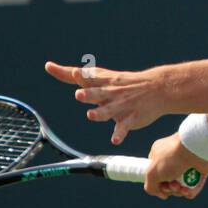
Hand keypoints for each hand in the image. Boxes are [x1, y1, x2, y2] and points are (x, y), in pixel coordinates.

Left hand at [44, 60, 171, 144]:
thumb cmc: (124, 83)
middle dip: (88, 94)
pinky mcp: (130, 118)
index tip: (72, 72)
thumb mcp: (103, 76)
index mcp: (103, 82)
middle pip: (96, 94)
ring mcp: (120, 106)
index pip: (88, 78)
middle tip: (79, 95)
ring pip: (108, 111)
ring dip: (100, 113)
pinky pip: (123, 128)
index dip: (80, 75)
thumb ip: (78, 75)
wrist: (157, 88)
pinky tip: (114, 140)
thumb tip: (50, 66)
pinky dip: (119, 134)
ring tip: (91, 115)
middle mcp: (110, 93)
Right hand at [144, 133, 207, 199]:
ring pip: (181, 185)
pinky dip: (192, 191)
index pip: (155, 173)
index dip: (157, 184)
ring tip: (182, 189)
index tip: (160, 188)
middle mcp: (173, 159)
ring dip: (180, 191)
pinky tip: (189, 192)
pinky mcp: (200, 169)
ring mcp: (187, 164)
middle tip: (173, 185)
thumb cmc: (172, 158)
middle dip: (170, 188)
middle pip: (168, 182)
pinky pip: (194, 185)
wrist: (196, 149)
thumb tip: (162, 194)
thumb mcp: (152, 173)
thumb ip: (150, 186)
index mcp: (159, 155)